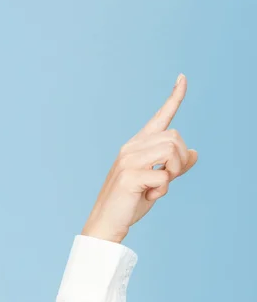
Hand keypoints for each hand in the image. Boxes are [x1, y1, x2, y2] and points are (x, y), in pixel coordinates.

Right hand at [81, 74, 198, 243]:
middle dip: (181, 160)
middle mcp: (130, 148)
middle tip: (168, 179)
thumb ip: (174, 166)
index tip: (183, 77)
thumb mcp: (157, 182)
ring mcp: (128, 160)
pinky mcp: (129, 175)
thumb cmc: (130, 203)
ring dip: (174, 172)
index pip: (159, 118)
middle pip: (175, 136)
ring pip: (171, 150)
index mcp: (136, 146)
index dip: (174, 98)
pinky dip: (162, 191)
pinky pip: (163, 176)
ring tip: (158, 188)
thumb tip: (195, 153)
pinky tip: (147, 197)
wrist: (106, 223)